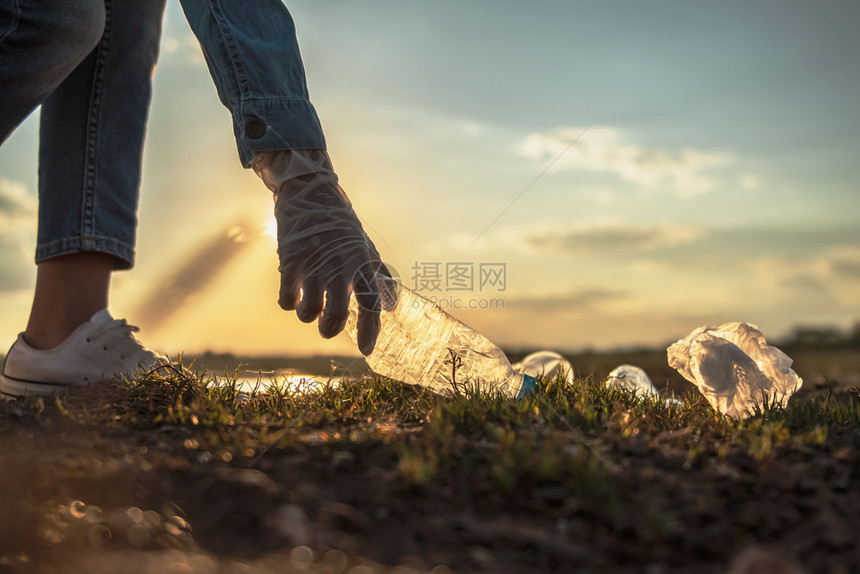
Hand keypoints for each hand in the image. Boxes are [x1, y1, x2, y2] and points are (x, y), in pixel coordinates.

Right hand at [254, 150, 387, 354]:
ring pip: (309, 312)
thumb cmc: (342, 226)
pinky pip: (287, 300)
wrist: (310, 194)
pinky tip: (293, 296)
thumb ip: (379, 276)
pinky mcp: (290, 262)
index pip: (371, 303)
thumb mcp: (366, 247)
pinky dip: (289, 304)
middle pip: (335, 314)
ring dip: (309, 317)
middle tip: (328, 327)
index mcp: (361, 264)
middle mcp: (339, 266)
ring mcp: (313, 264)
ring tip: (310, 308)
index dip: (369, 330)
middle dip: (330, 329)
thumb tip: (392, 304)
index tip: (366, 351)